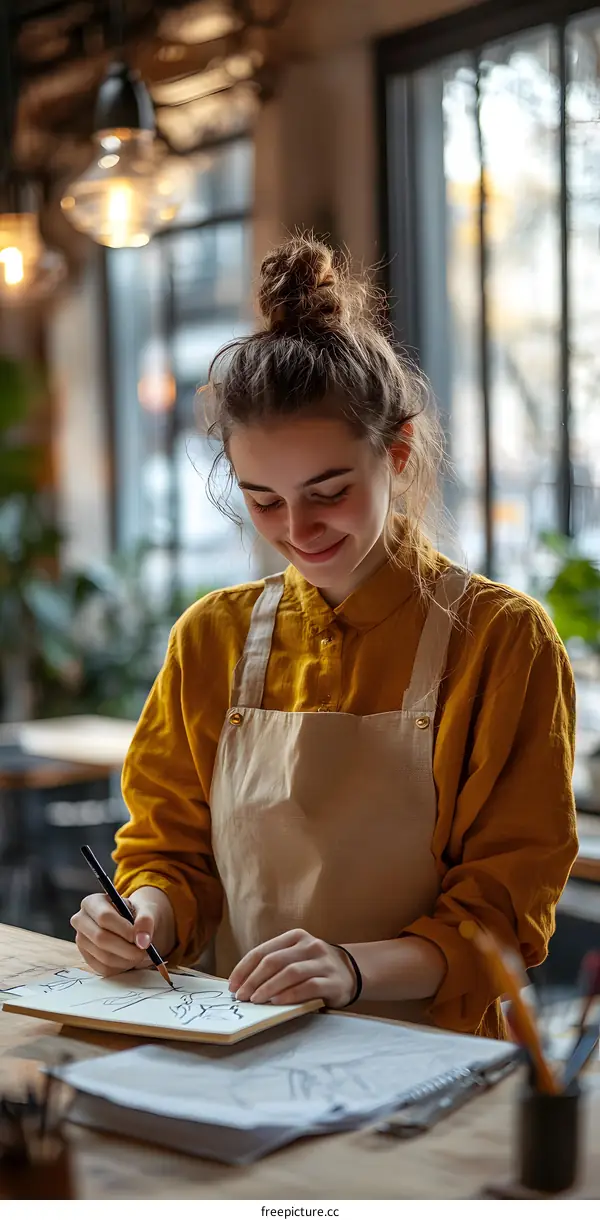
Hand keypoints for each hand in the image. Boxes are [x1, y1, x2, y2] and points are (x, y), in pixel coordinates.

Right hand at [70, 886, 175, 976]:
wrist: (132, 925)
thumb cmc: (136, 914)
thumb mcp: (145, 909)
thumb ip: (146, 920)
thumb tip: (142, 941)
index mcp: (92, 902)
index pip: (104, 917)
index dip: (124, 929)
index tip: (139, 937)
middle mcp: (81, 921)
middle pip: (101, 938)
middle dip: (126, 948)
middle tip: (144, 951)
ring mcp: (81, 941)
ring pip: (104, 956)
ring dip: (127, 959)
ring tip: (140, 953)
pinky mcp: (87, 958)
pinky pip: (104, 969)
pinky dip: (122, 967)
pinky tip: (130, 958)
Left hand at [228, 928, 356, 1007]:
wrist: (351, 972)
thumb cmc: (313, 967)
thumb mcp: (295, 957)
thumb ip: (274, 965)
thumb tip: (241, 984)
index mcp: (295, 937)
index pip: (263, 951)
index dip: (244, 968)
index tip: (232, 985)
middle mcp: (310, 946)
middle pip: (274, 961)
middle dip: (253, 980)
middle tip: (241, 996)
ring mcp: (323, 962)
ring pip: (290, 972)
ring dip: (268, 987)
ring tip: (255, 1000)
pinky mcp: (333, 981)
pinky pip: (308, 986)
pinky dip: (290, 995)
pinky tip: (277, 1002)